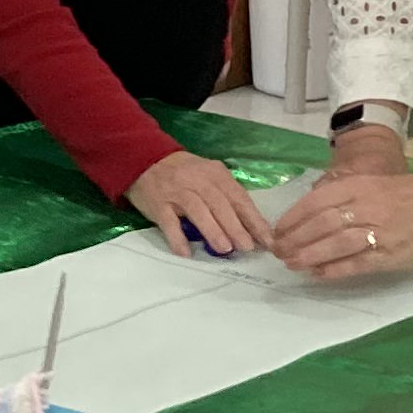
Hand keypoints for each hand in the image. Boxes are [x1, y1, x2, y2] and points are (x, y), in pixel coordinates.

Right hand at [124, 150, 271, 259]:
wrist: (145, 159)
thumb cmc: (185, 174)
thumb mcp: (209, 176)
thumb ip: (228, 197)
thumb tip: (251, 227)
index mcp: (216, 174)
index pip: (239, 198)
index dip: (254, 219)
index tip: (267, 240)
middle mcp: (197, 181)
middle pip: (220, 204)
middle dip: (236, 227)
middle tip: (247, 247)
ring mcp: (177, 192)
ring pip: (198, 211)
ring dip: (212, 230)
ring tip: (225, 249)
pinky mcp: (158, 204)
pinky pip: (169, 222)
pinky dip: (177, 238)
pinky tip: (186, 253)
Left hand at [273, 146, 412, 282]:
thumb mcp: (377, 184)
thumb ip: (348, 197)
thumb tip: (313, 214)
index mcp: (362, 185)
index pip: (317, 201)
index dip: (293, 218)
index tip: (278, 230)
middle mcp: (368, 206)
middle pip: (320, 223)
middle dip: (294, 239)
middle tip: (278, 252)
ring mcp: (381, 231)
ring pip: (334, 243)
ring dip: (308, 255)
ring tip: (291, 264)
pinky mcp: (393, 254)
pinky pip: (357, 263)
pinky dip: (334, 270)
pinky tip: (318, 275)